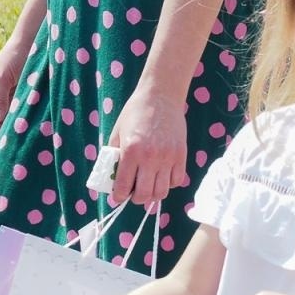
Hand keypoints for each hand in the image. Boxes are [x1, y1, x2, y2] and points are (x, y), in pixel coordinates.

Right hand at [0, 38, 29, 141]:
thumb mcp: (3, 77)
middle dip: (2, 134)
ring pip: (10, 120)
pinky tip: (32, 129)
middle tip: (12, 145)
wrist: (32, 42)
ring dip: (15, 129)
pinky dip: (25, 122)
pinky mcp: (26, 98)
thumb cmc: (13, 56)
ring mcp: (12, 99)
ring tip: (23, 140)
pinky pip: (23, 114)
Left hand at [108, 90, 186, 206]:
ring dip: (153, 194)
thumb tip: (113, 178)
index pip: (124, 186)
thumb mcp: (117, 133)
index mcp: (131, 151)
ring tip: (148, 186)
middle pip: (144, 195)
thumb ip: (115, 156)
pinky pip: (176, 181)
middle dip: (136, 199)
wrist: (161, 96)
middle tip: (133, 194)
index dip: (119, 196)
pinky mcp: (181, 155)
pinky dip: (168, 184)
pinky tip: (161, 177)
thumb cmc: (136, 112)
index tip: (118, 197)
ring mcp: (168, 157)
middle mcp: (150, 157)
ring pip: (161, 192)